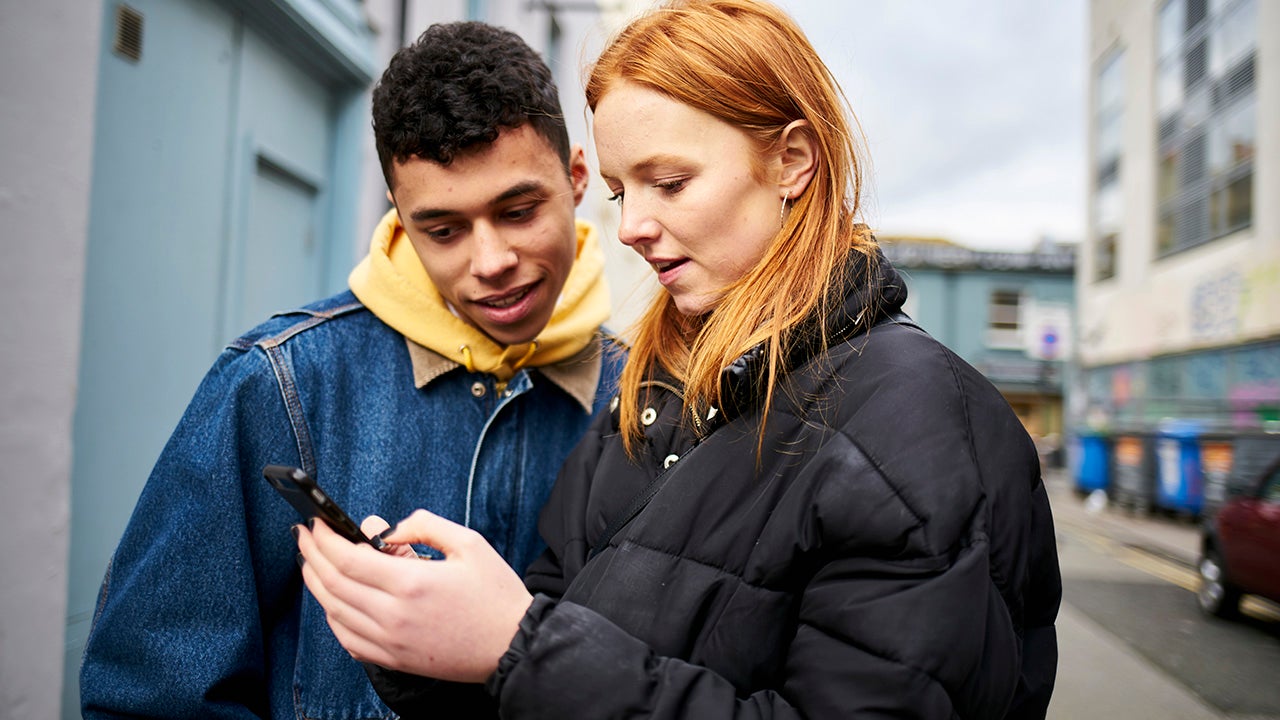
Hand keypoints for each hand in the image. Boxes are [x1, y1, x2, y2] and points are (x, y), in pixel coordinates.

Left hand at [296, 509, 533, 681]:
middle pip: (333, 584)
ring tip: (311, 563)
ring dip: (316, 585)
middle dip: (311, 555)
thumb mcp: (469, 543)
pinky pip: (348, 639)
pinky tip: (332, 601)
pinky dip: (332, 617)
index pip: (348, 558)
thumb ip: (425, 526)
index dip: (325, 538)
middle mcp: (395, 616)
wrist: (513, 645)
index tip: (316, 522)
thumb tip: (387, 528)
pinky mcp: (394, 659)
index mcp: (413, 583)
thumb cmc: (495, 594)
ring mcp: (391, 642)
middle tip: (304, 536)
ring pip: (334, 612)